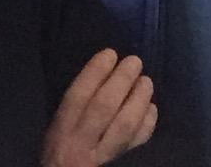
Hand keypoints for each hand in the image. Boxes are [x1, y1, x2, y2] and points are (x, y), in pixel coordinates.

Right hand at [42, 49, 156, 166]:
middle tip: (134, 62)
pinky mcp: (120, 160)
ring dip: (139, 98)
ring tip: (145, 81)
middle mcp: (81, 142)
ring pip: (125, 125)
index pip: (78, 97)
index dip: (95, 72)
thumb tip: (106, 65)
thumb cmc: (64, 142)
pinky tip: (150, 106)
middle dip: (122, 80)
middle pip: (104, 108)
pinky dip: (148, 121)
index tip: (110, 53)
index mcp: (62, 128)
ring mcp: (103, 154)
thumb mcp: (60, 121)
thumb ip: (80, 98)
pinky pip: (137, 141)